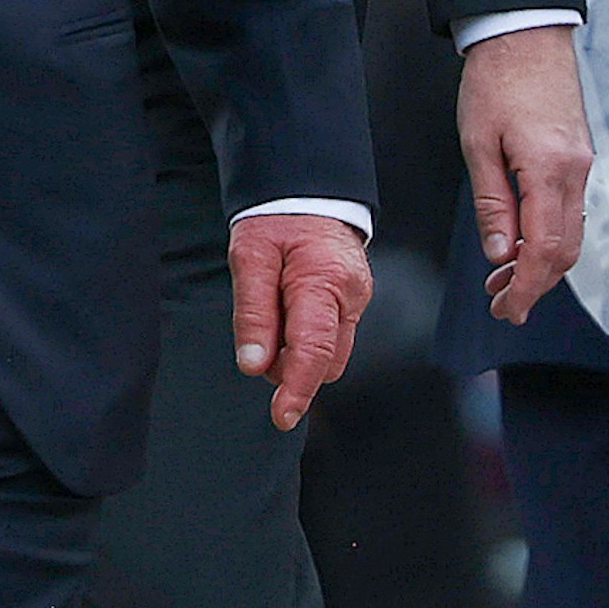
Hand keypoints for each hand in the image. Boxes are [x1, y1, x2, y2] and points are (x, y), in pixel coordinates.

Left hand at [228, 212, 371, 431]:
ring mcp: (358, 301)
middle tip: (258, 339)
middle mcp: (351, 296)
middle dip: (290, 368)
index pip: (314, 350)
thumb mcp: (250, 256)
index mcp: (325, 281)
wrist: (308, 191)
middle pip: (325, 360)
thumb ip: (253, 312)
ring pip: (330, 353)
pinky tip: (286, 314)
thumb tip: (253, 365)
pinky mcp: (353, 303)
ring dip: (297, 355)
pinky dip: (306, 339)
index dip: (297, 389)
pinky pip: (331, 336)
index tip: (281, 416)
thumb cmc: (276, 219)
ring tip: (271, 317)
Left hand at [457, 24, 591, 321]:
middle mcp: (576, 172)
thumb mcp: (478, 142)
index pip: (545, 249)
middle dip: (536, 284)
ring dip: (542, 263)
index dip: (528, 286)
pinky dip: (549, 236)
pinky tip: (522, 243)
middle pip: (565, 250)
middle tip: (502, 305)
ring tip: (504, 280)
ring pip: (571, 233)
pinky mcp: (579, 156)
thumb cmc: (495, 80)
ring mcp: (583, 164)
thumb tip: (499, 253)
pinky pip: (570, 210)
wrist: (526, 32)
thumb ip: (493, 201)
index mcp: (550, 169)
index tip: (507, 309)